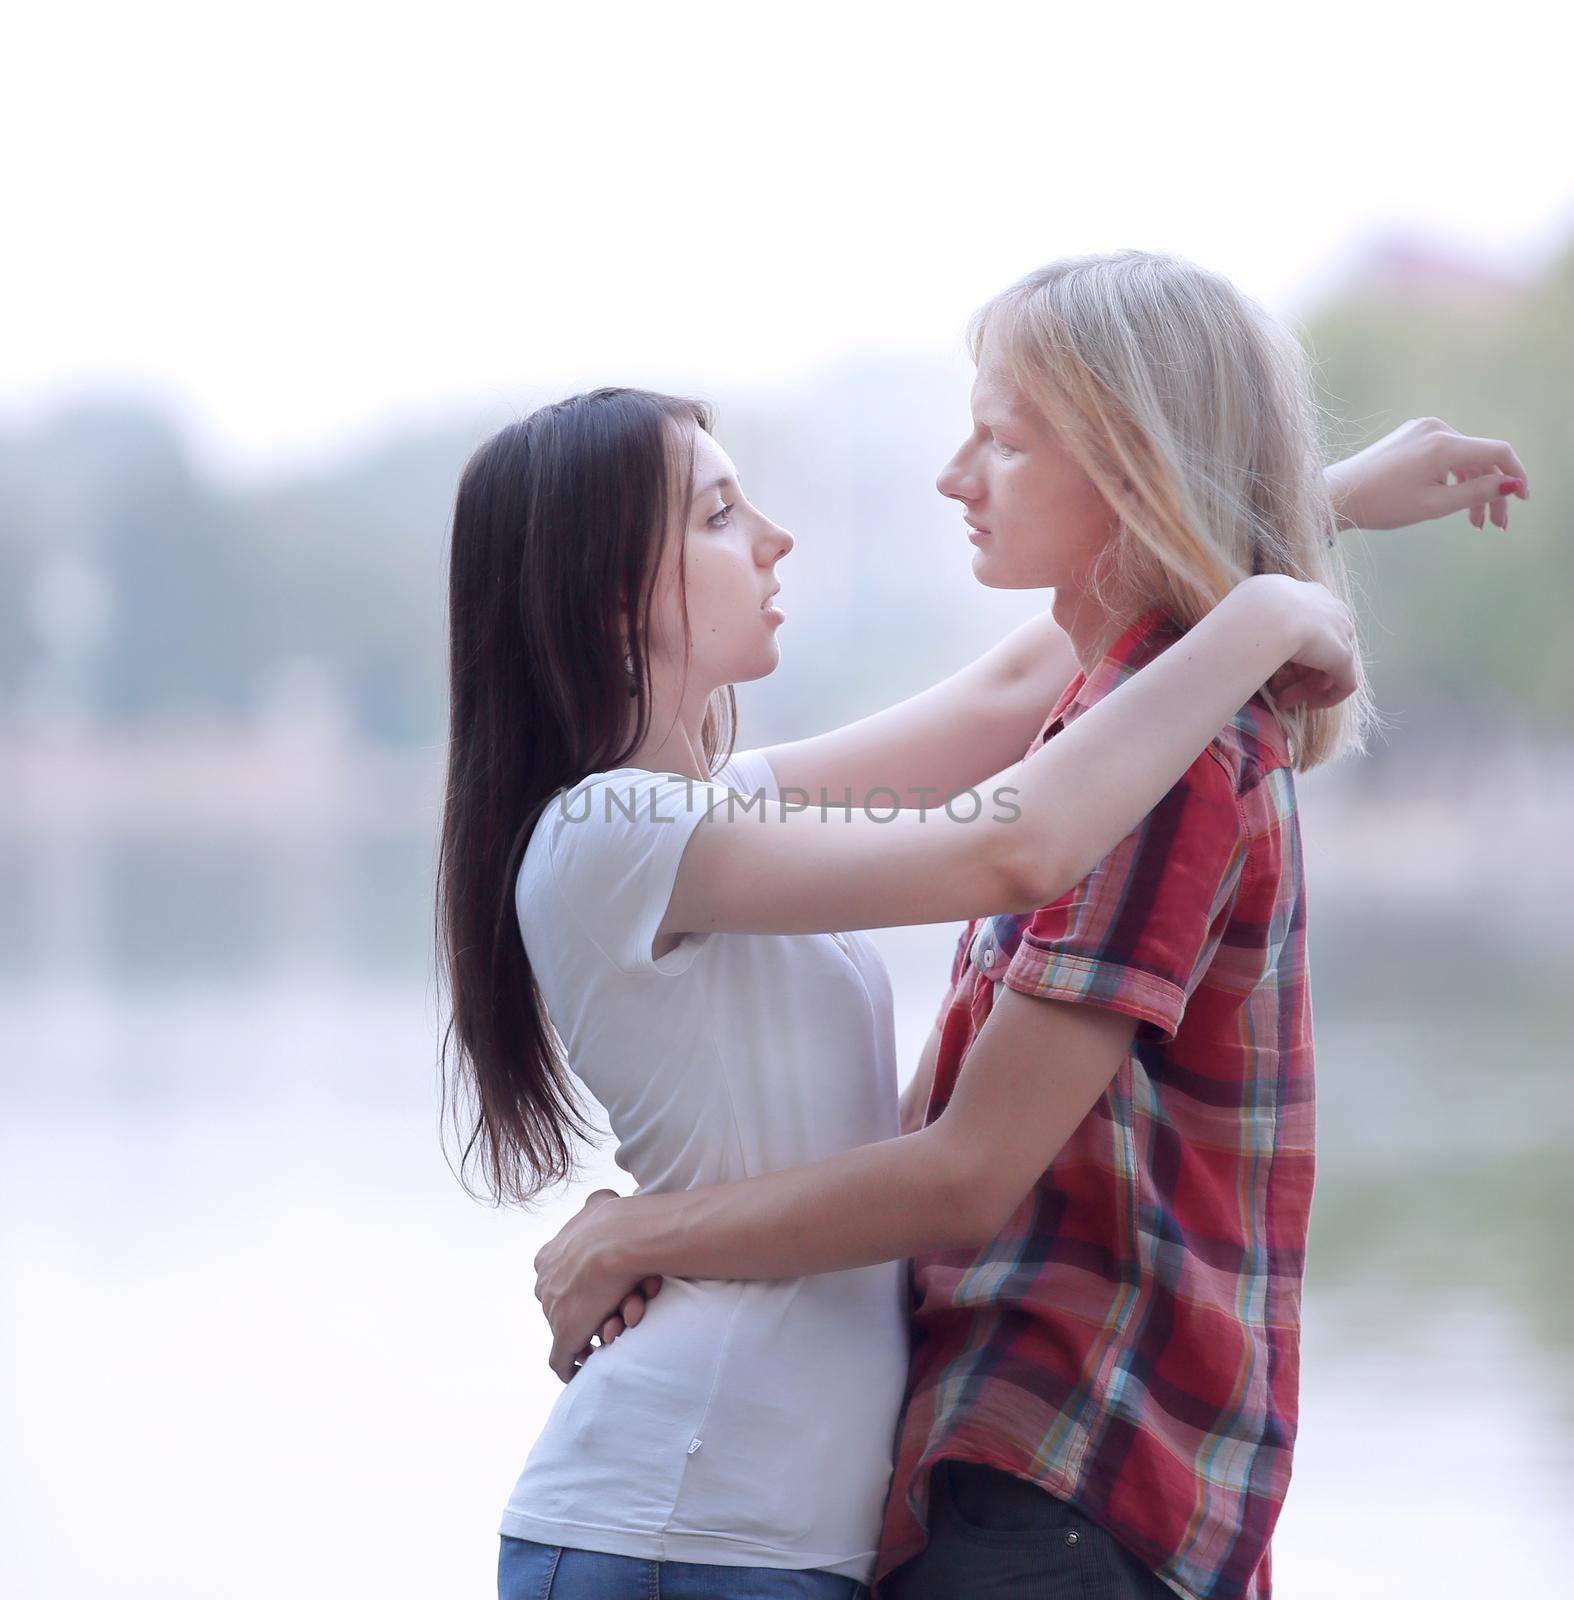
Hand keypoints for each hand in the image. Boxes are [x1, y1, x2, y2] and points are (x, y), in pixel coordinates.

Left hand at [532, 1188, 662, 1382]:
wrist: (618, 1240)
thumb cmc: (616, 1221)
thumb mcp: (599, 1203)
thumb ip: (594, 1204)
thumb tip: (600, 1200)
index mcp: (548, 1257)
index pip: (561, 1279)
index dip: (585, 1287)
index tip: (606, 1290)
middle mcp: (544, 1285)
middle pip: (568, 1306)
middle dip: (596, 1310)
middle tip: (625, 1308)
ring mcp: (552, 1311)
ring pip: (575, 1330)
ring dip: (601, 1330)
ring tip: (626, 1321)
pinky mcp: (563, 1335)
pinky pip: (561, 1361)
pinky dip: (572, 1366)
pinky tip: (585, 1366)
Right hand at [1240, 575, 1357, 710]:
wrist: (1264, 615)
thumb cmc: (1252, 609)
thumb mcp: (1255, 605)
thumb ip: (1262, 616)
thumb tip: (1243, 626)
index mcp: (1312, 594)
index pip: (1310, 624)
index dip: (1294, 647)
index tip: (1273, 662)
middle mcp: (1333, 610)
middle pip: (1321, 647)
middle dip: (1298, 671)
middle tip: (1276, 687)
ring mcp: (1340, 633)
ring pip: (1328, 666)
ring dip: (1304, 686)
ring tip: (1281, 700)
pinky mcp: (1344, 656)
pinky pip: (1345, 683)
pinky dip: (1329, 697)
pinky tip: (1310, 705)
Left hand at [1327, 417, 1527, 532]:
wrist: (1337, 495)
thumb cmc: (1381, 504)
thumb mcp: (1434, 505)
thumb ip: (1477, 493)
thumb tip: (1512, 484)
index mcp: (1444, 443)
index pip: (1498, 452)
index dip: (1516, 474)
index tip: (1523, 500)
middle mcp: (1436, 429)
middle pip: (1480, 459)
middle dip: (1493, 492)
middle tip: (1496, 525)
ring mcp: (1422, 430)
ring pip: (1463, 459)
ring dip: (1474, 488)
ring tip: (1476, 523)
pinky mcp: (1411, 436)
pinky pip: (1445, 455)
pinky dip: (1454, 478)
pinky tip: (1454, 502)